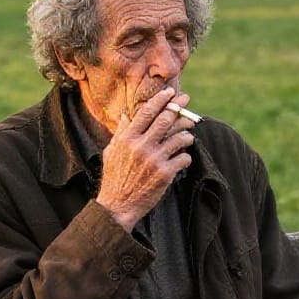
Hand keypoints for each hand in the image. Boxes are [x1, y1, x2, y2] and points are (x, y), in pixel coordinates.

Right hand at [96, 87, 196, 231]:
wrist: (117, 206)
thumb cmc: (113, 178)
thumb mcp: (111, 152)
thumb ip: (121, 133)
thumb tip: (126, 115)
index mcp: (127, 139)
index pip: (147, 112)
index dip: (161, 100)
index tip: (170, 92)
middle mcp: (141, 146)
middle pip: (166, 120)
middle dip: (179, 109)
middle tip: (187, 103)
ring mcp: (154, 160)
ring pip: (179, 138)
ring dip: (186, 134)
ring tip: (188, 135)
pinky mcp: (164, 174)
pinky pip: (183, 158)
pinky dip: (186, 156)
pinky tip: (183, 157)